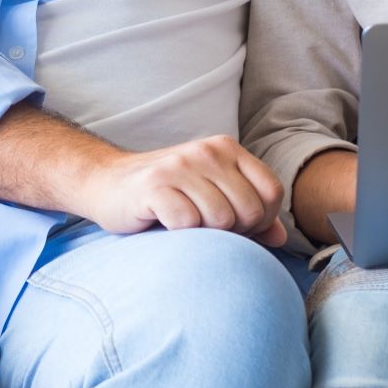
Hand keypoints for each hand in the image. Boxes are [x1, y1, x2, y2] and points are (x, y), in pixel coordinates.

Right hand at [73, 134, 286, 244]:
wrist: (106, 184)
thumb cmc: (165, 194)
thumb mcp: (211, 195)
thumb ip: (249, 213)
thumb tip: (281, 238)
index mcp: (226, 149)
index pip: (271, 192)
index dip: (261, 221)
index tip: (236, 226)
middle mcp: (205, 152)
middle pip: (250, 210)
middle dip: (234, 232)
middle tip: (206, 229)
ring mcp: (178, 166)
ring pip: (221, 219)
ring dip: (205, 234)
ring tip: (185, 225)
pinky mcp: (153, 186)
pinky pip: (187, 223)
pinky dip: (180, 234)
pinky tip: (166, 224)